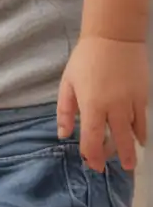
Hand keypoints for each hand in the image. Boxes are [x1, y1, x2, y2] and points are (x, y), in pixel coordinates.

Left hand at [57, 34, 148, 171]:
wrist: (115, 36)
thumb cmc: (86, 59)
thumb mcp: (68, 83)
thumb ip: (65, 110)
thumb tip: (64, 134)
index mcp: (92, 105)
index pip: (93, 139)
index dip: (93, 155)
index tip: (94, 165)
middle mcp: (114, 107)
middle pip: (118, 140)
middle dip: (118, 157)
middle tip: (120, 169)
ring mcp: (131, 102)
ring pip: (134, 132)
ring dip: (131, 147)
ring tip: (130, 160)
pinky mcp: (143, 95)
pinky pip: (143, 119)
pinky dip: (141, 131)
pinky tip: (140, 139)